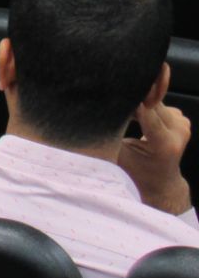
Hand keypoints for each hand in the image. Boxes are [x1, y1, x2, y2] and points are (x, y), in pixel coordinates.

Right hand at [119, 99, 192, 214]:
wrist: (162, 182)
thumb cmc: (137, 172)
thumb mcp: (120, 156)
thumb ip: (112, 135)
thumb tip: (95, 114)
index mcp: (165, 145)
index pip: (145, 112)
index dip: (126, 102)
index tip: (109, 95)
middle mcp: (179, 132)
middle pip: (149, 103)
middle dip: (129, 101)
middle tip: (110, 105)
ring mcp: (183, 125)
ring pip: (154, 100)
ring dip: (137, 103)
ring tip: (124, 114)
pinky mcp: (182, 119)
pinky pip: (159, 104)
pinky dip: (145, 106)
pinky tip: (138, 116)